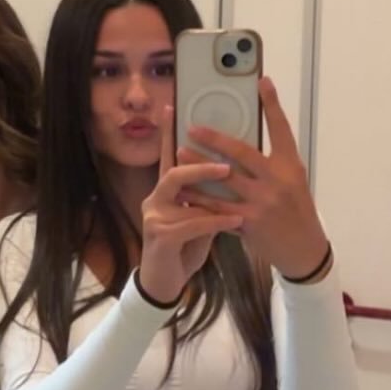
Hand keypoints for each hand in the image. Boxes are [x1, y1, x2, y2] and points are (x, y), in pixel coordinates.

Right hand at [139, 107, 244, 302]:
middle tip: (226, 160)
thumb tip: (228, 170)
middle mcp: (156, 200)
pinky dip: (216, 220)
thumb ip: (205, 196)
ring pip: (183, 195)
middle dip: (201, 163)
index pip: (167, 158)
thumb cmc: (184, 247)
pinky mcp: (161, 238)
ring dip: (209, 187)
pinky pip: (192, 224)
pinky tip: (235, 220)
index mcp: (166, 193)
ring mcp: (155, 218)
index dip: (169, 133)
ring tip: (230, 177)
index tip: (171, 107)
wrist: (164, 282)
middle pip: (174, 172)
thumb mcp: (196, 218)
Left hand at [185, 77, 329, 279]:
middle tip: (192, 127)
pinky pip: (218, 207)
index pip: (281, 129)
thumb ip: (271, 160)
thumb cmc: (295, 208)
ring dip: (199, 165)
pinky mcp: (249, 222)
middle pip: (242, 152)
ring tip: (179, 152)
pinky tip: (183, 189)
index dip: (273, 104)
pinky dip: (199, 197)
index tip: (262, 81)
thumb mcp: (291, 179)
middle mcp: (278, 180)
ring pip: (224, 179)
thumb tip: (243, 137)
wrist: (304, 248)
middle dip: (215, 139)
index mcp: (290, 165)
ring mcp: (263, 202)